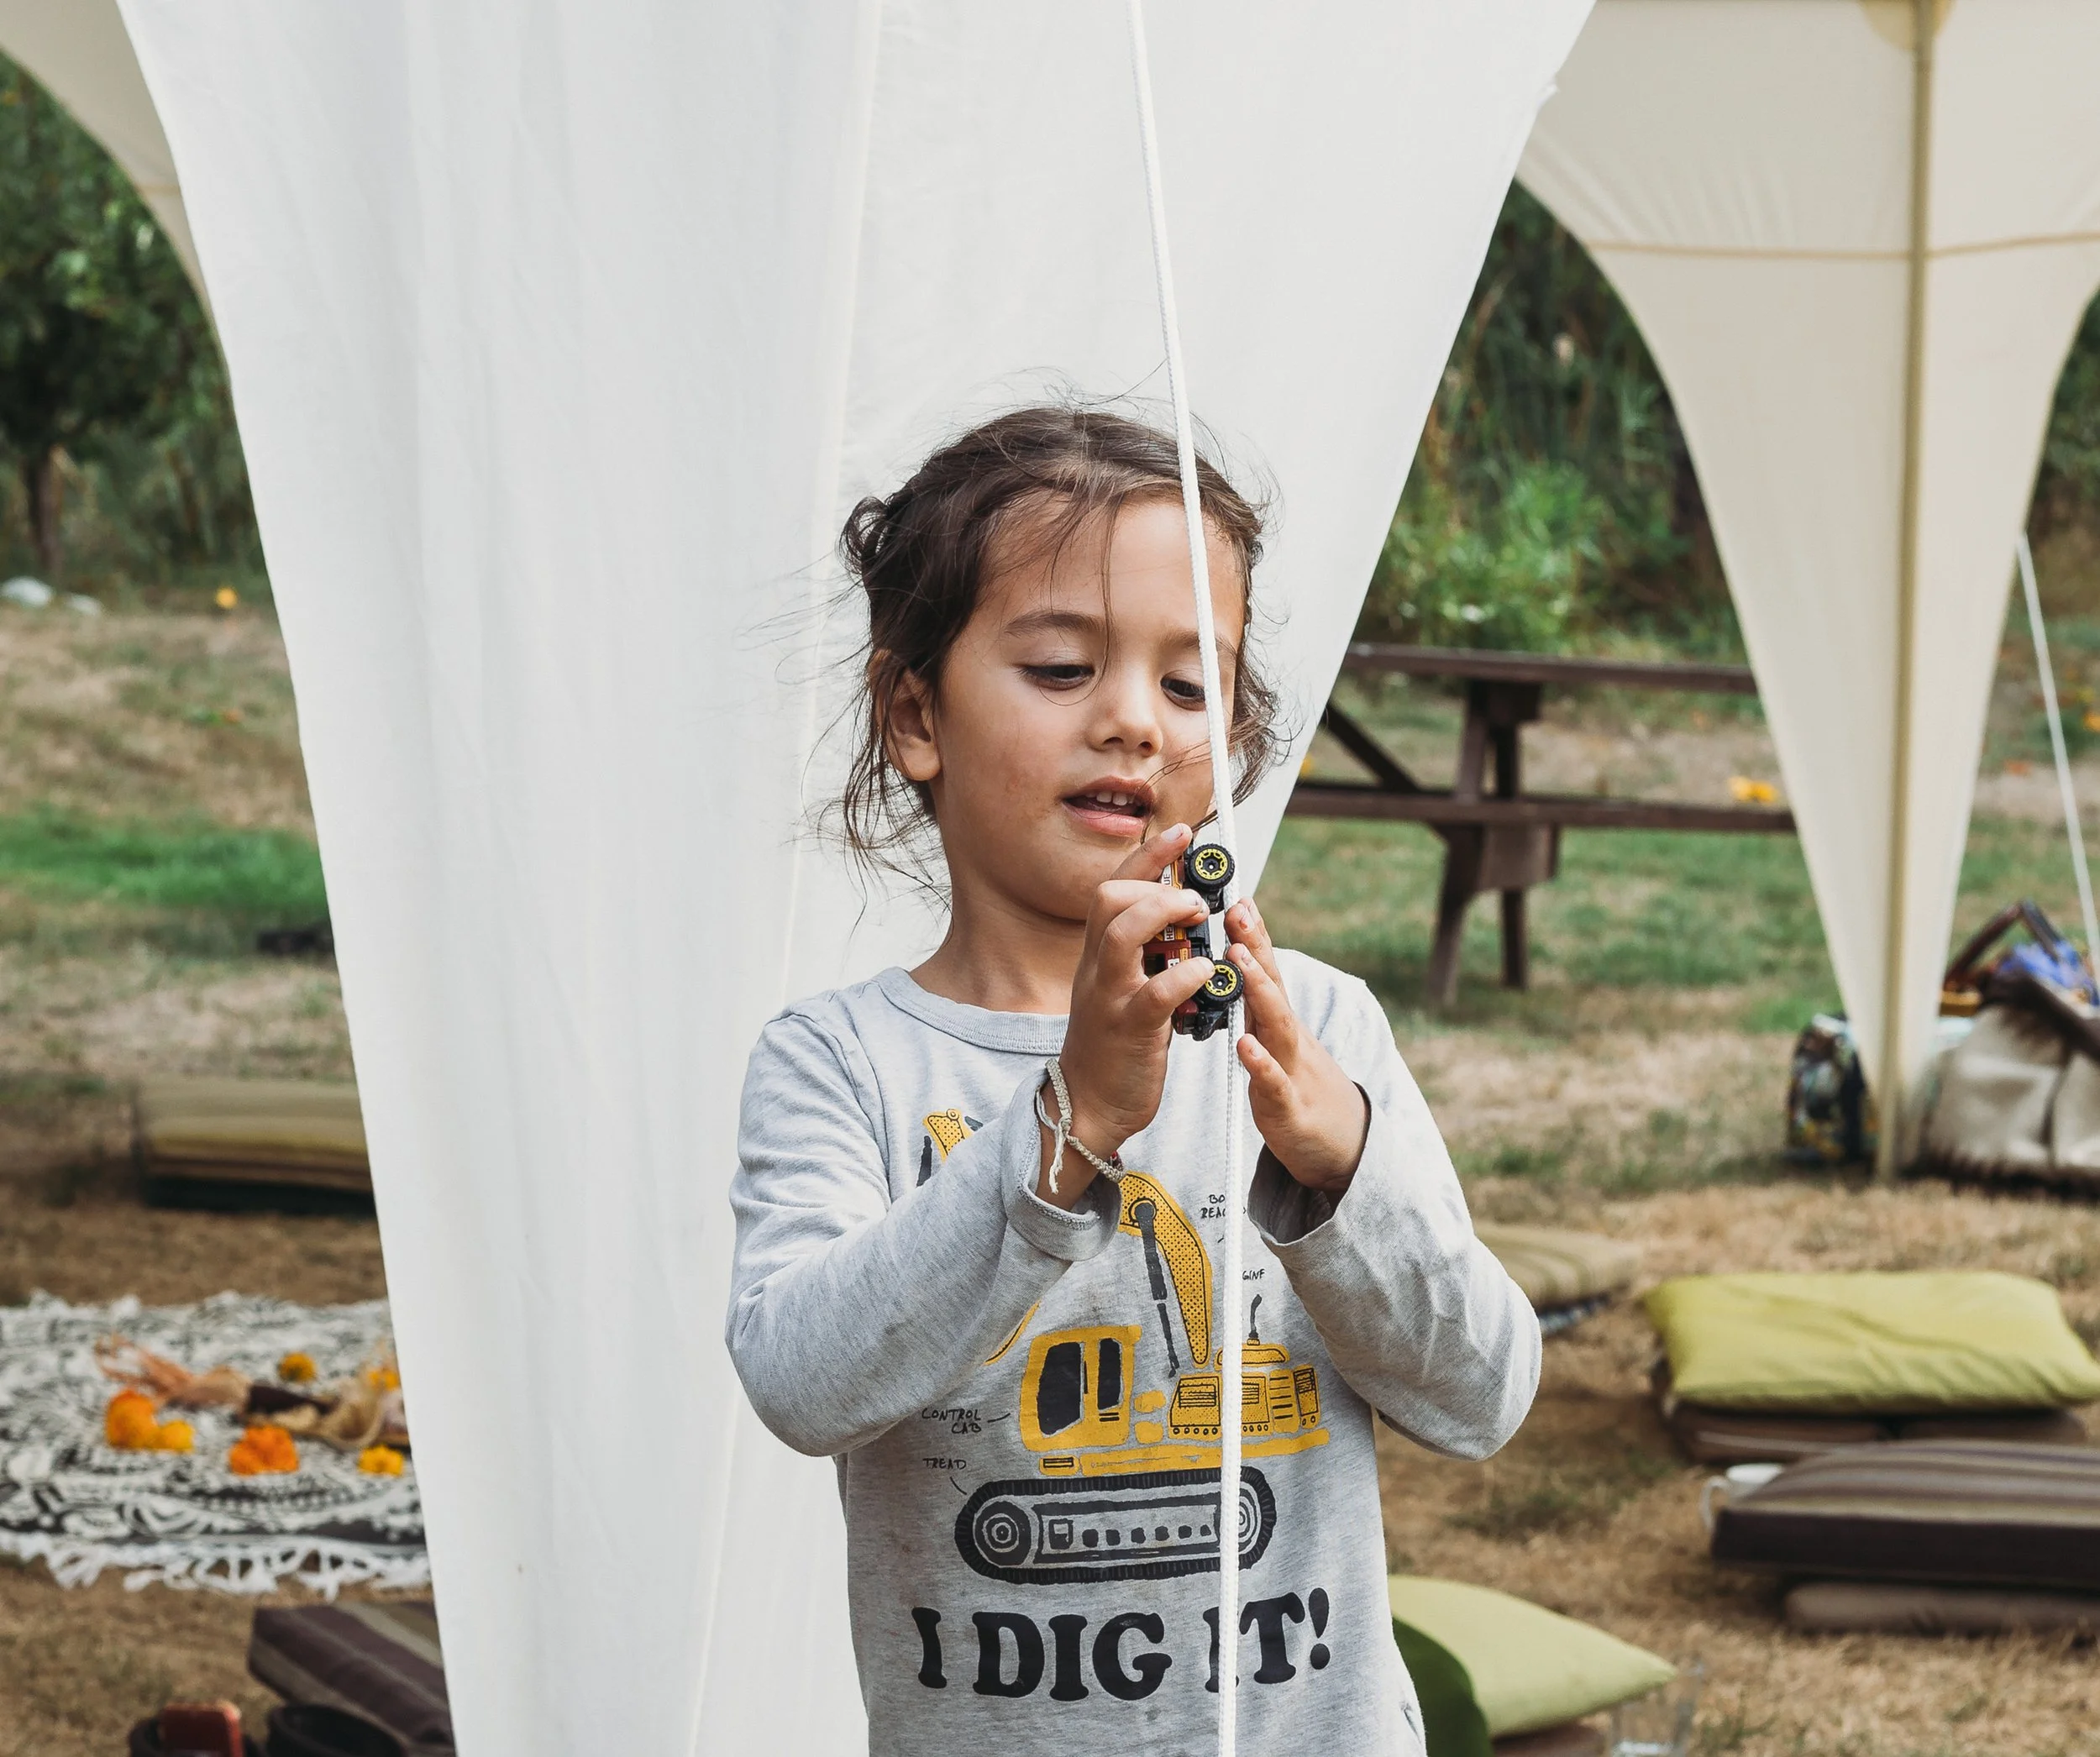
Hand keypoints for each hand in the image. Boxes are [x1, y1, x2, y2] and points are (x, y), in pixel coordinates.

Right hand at [1043, 823, 1216, 1207]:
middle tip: (1196, 895)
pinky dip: (1185, 975)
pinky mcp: (1128, 1030)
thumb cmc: (1113, 1047)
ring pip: (1123, 933)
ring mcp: (1109, 997)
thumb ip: (1144, 954)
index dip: (1149, 856)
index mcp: (1099, 955)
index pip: (1115, 888)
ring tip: (1199, 918)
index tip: (1183, 833)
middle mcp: (1098, 968)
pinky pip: (1154, 992)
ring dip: (1166, 914)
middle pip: (1109, 898)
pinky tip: (1207, 974)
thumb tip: (1181, 918)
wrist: (1088, 1106)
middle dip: (1156, 882)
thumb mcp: (1121, 989)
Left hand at [1225, 899, 1368, 1193]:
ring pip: (1277, 1025)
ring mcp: (1292, 1069)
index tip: (1239, 897)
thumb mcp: (1275, 1042)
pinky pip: (1273, 1083)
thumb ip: (1256, 1009)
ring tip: (1239, 960)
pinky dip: (1261, 1063)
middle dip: (1256, 946)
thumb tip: (1234, 968)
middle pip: (1273, 985)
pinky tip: (1246, 1046)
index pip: (1266, 970)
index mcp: (1278, 1022)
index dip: (1254, 935)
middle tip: (1238, 911)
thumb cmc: (1298, 1088)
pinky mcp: (1288, 1107)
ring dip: (1260, 991)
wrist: (1340, 1145)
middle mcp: (1288, 1037)